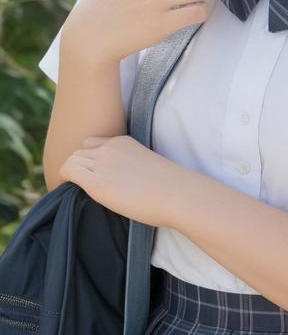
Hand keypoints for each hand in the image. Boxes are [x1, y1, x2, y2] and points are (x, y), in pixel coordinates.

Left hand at [58, 135, 185, 227]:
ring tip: (77, 191)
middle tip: (82, 186)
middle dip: (79, 166)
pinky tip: (69, 191)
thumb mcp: (147, 166)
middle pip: (80, 151)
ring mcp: (102, 162)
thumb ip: (130, 167)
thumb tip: (125, 183)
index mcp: (123, 141)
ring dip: (72, 173)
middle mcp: (110, 147)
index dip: (90, 160)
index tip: (94, 174)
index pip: (93, 144)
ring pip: (72, 159)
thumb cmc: (170, 186)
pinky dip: (64, 179)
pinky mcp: (96, 182)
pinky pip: (67, 170)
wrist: (177, 193)